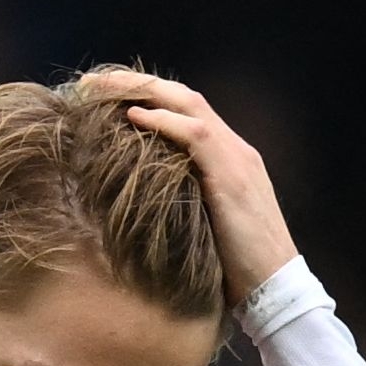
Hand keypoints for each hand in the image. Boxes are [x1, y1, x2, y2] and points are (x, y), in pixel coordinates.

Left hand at [84, 70, 299, 305]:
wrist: (272, 285)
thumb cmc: (234, 265)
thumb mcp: (200, 222)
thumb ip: (180, 199)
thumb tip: (137, 200)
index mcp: (228, 157)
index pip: (186, 110)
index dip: (147, 96)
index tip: (105, 95)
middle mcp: (234, 148)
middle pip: (184, 98)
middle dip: (138, 83)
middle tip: (93, 80)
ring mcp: (236, 159)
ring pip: (190, 106)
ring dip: (144, 92)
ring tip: (104, 87)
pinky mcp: (232, 176)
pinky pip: (196, 136)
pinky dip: (165, 121)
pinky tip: (134, 116)